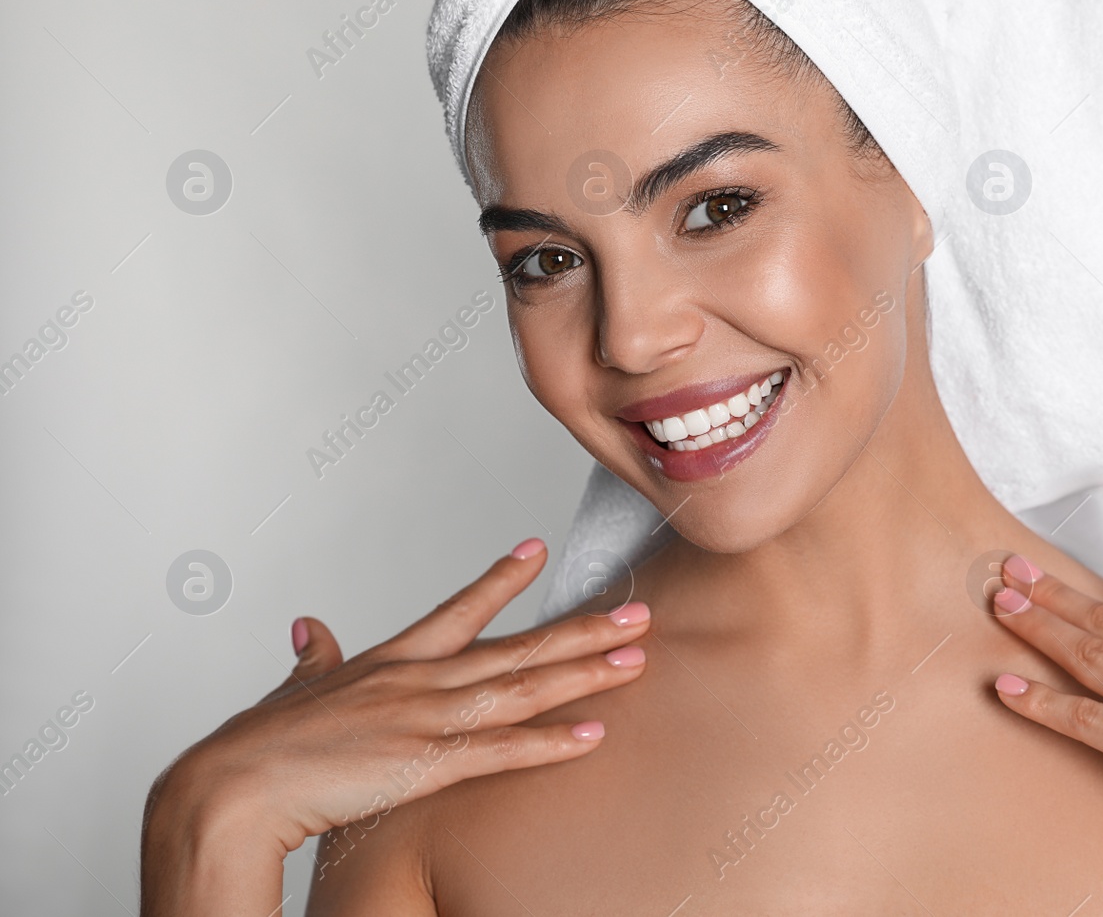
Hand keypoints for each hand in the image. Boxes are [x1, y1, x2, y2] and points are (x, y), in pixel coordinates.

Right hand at [141, 539, 650, 914]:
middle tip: (636, 611)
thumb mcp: (293, 691)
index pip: (457, 610)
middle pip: (515, 646)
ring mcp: (424, 718)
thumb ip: (313, 661)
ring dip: (583, 674)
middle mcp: (417, 681)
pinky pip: (501, 751)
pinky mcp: (423, 763)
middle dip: (582, 629)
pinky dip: (549, 742)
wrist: (230, 789)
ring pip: (520, 689)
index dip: (500, 580)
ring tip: (634, 659)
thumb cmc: (257, 748)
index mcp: (388, 661)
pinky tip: (592, 734)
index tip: (535, 550)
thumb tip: (310, 628)